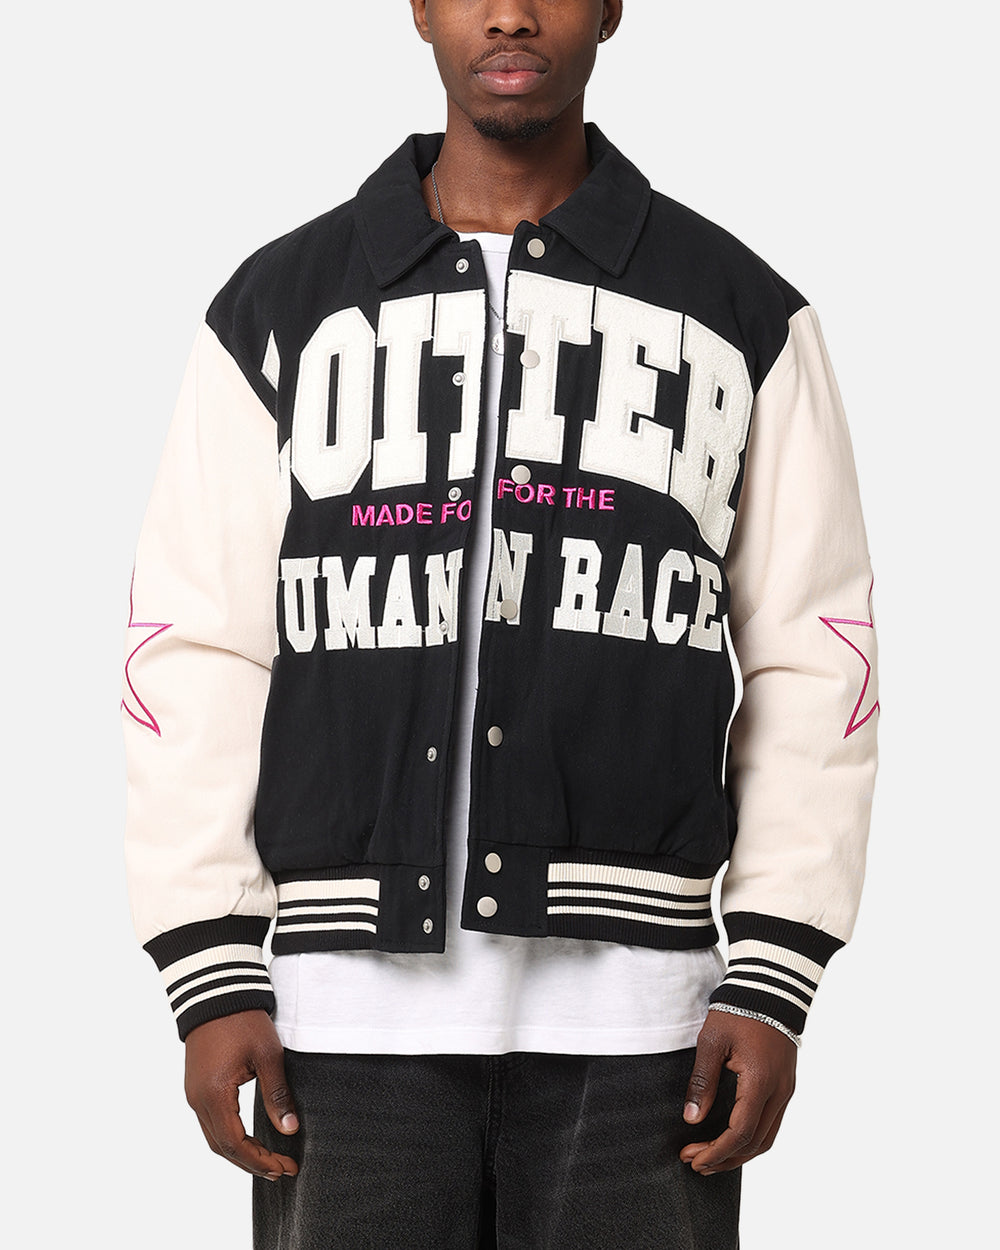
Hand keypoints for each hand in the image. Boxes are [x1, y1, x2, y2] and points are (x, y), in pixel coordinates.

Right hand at [184, 1009, 299, 1179]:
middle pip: (222, 1148)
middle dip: (252, 1163)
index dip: (260, 1161)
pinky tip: (249, 1139)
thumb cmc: (243, 1020)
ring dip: (240, 1153)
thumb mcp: (268, 1056)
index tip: (285, 1167)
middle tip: (281, 1170)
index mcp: (215, 1095)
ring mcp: (193, 1094)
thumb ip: (277, 1095)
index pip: (236, 1144)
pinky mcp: (196, 1086)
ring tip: (269, 1160)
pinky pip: (210, 1123)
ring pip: (214, 1138)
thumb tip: (289, 1130)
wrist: (216, 992)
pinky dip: (229, 1138)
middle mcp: (198, 1100)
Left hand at [679, 1010, 796, 1173]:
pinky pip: (771, 1123)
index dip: (716, 1152)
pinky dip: (751, 1138)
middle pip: (756, 1143)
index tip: (692, 1158)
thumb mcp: (712, 1041)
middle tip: (695, 1163)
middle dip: (725, 1158)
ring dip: (739, 1152)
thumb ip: (702, 1081)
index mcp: (760, 1082)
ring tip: (710, 1158)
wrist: (770, 988)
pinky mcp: (785, 1086)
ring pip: (767, 1137)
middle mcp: (779, 1092)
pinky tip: (730, 1138)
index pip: (740, 1133)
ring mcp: (786, 1090)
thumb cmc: (738, 1010)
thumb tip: (691, 1118)